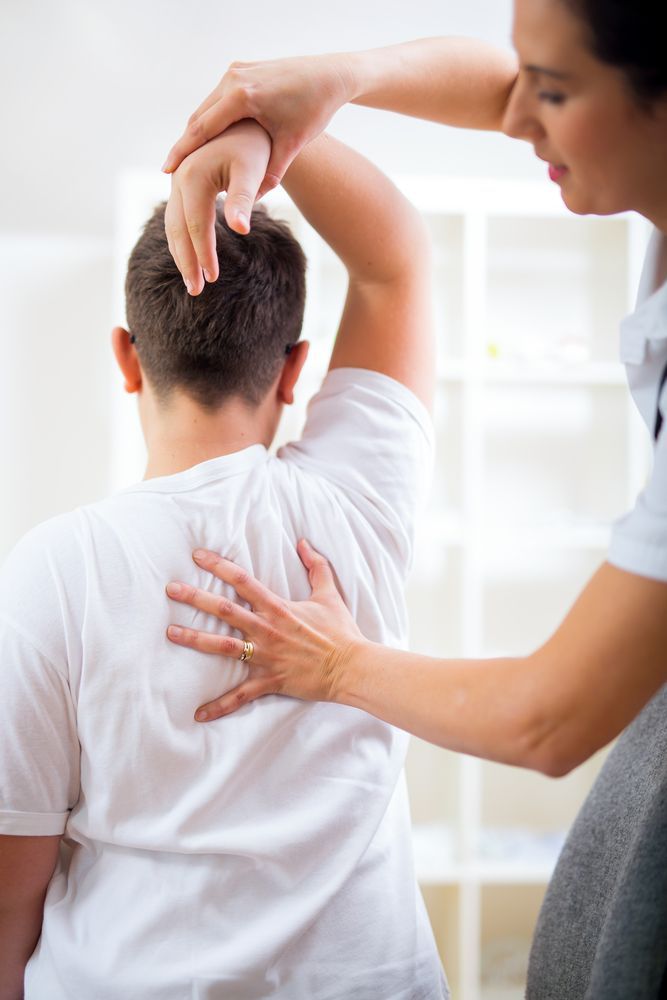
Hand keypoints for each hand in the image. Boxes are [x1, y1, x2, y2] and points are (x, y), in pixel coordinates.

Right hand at [162, 53, 354, 196]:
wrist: (330, 75)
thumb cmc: (314, 111)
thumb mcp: (291, 146)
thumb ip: (270, 176)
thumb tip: (252, 206)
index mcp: (243, 97)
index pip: (202, 129)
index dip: (183, 151)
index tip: (166, 171)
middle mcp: (234, 79)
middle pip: (199, 117)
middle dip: (184, 144)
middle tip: (168, 169)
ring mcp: (237, 71)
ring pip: (207, 106)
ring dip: (195, 131)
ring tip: (183, 157)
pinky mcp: (242, 69)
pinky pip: (218, 98)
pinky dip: (210, 118)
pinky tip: (204, 136)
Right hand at [165, 119, 270, 294]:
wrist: (249, 121)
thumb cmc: (256, 147)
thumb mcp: (253, 172)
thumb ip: (243, 200)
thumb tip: (241, 230)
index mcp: (193, 175)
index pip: (196, 224)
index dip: (204, 253)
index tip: (214, 279)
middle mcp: (178, 177)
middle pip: (176, 228)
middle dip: (186, 261)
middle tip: (195, 292)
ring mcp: (176, 179)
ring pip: (172, 224)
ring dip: (181, 253)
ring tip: (194, 281)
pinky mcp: (181, 183)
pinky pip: (176, 216)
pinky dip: (181, 239)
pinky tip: (192, 257)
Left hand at [166, 539, 364, 720]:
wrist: (352, 666)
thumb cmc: (341, 631)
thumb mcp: (330, 593)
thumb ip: (316, 566)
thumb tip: (304, 541)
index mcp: (278, 607)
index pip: (242, 580)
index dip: (219, 565)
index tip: (196, 556)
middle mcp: (267, 629)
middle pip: (225, 609)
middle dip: (196, 598)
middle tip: (171, 589)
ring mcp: (266, 656)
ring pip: (223, 647)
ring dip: (195, 639)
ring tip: (171, 633)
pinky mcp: (270, 680)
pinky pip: (240, 696)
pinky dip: (220, 706)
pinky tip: (198, 714)